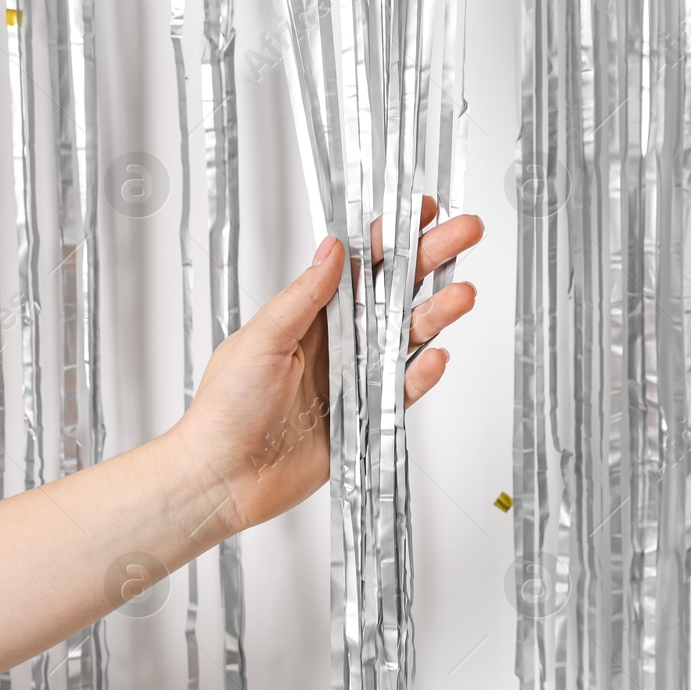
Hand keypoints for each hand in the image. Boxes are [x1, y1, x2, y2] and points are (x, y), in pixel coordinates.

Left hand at [172, 196, 483, 532]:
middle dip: (434, 260)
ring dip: (438, 313)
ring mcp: (357, 376)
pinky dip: (421, 374)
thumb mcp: (261, 340)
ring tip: (464, 295)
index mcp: (311, 313)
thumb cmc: (225, 409)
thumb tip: (334, 248)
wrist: (223, 479)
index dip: (392, 236)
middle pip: (397, 291)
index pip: (361, 265)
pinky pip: (403, 390)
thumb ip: (303, 297)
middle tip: (467, 232)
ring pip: (408, 336)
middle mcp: (340, 340)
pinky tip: (436, 357)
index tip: (424, 210)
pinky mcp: (368, 416)